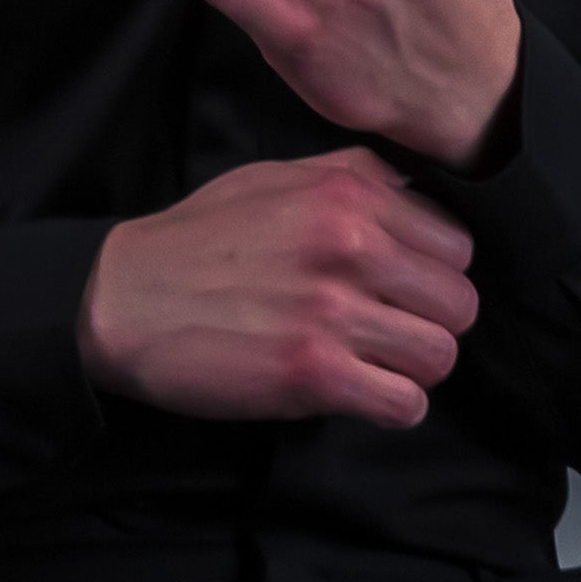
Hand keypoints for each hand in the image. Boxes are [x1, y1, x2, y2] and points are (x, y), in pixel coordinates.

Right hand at [77, 149, 479, 431]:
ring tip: (376, 367)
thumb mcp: (274, 177)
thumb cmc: (195, 241)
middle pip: (458, 304)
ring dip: (414, 370)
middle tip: (389, 335)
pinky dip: (391, 407)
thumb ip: (352, 174)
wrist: (121, 300)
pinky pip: (405, 404)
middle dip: (430, 324)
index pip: (456, 245)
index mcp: (348, 195)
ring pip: (440, 356)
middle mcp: (350, 247)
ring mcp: (333, 312)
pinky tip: (361, 395)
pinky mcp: (313, 373)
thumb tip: (416, 186)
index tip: (400, 292)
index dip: (433, 275)